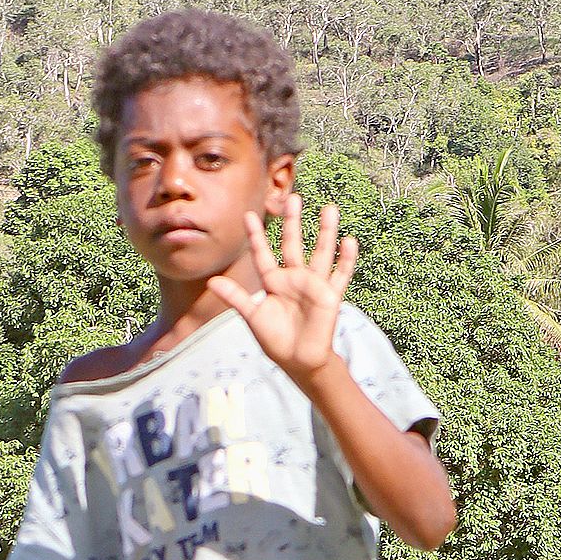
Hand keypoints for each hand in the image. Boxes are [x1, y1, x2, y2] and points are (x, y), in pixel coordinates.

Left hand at [208, 194, 357, 387]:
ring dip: (325, 232)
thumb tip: (211, 281)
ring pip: (321, 253)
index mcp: (273, 282)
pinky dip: (345, 259)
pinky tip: (349, 241)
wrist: (299, 360)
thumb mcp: (253, 317)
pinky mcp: (330, 296)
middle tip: (294, 198)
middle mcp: (294, 278)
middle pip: (293, 245)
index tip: (249, 215)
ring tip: (329, 209)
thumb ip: (235, 297)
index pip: (263, 254)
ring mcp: (313, 285)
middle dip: (293, 223)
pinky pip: (340, 274)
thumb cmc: (275, 340)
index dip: (256, 236)